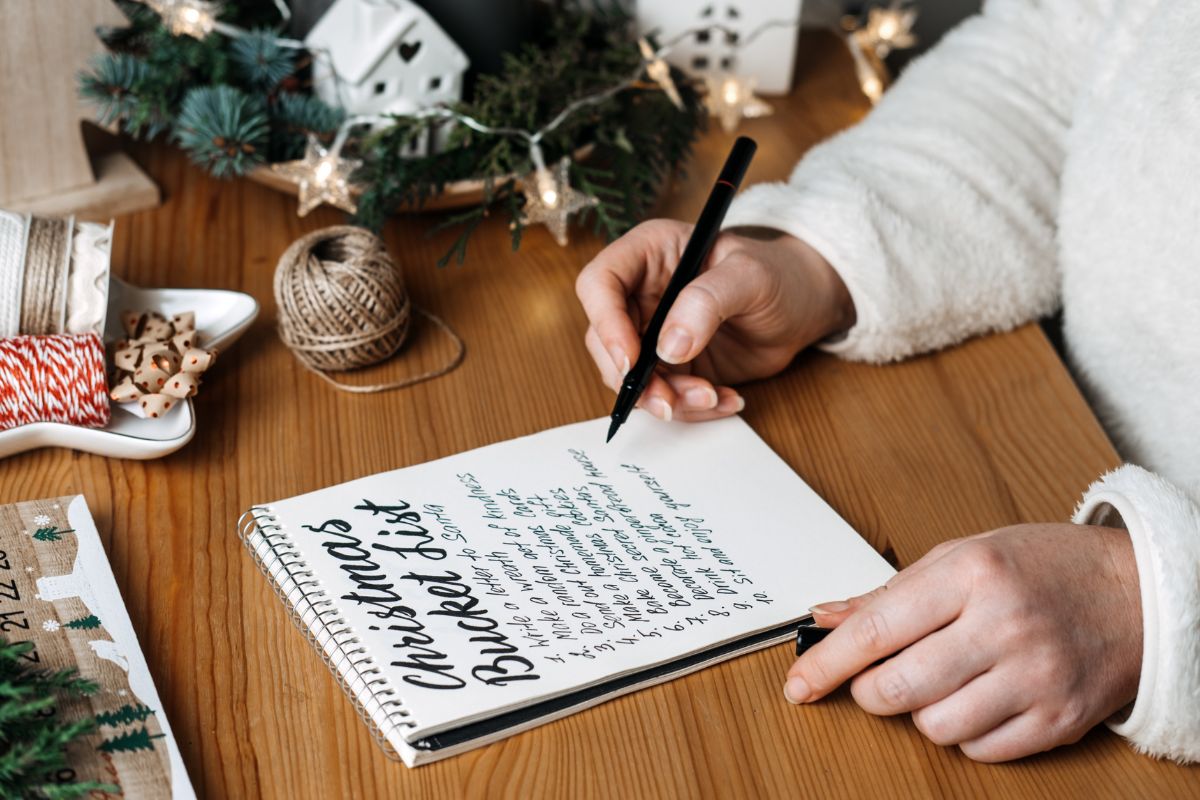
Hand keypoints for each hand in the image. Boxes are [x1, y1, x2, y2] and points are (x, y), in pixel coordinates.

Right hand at [575, 220, 853, 421]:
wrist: (804, 307)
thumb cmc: (779, 274)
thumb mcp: (751, 276)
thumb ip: (708, 301)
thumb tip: (669, 346)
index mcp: (649, 253)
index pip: (600, 283)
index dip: (606, 323)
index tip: (632, 360)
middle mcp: (641, 293)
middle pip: (605, 340)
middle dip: (634, 378)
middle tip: (669, 400)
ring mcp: (653, 332)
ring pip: (630, 377)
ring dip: (666, 399)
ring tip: (713, 397)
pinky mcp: (671, 366)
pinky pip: (662, 395)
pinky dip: (690, 407)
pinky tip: (726, 399)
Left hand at [786, 524, 1142, 761]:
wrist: (1140, 594)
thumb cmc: (1045, 567)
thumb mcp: (964, 554)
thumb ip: (890, 591)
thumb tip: (824, 616)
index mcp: (972, 574)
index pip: (876, 630)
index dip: (826, 664)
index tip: (798, 684)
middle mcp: (1003, 626)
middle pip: (898, 688)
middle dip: (868, 693)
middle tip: (873, 681)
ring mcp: (1035, 677)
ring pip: (936, 727)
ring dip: (919, 713)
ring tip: (938, 682)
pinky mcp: (1059, 719)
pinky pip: (981, 750)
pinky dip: (963, 734)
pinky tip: (975, 701)